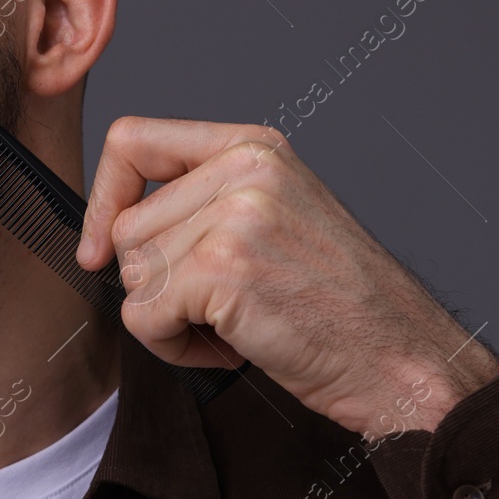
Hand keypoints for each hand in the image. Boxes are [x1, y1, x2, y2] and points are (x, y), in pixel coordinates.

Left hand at [74, 117, 498, 434]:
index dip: (103, 195)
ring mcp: (234, 216)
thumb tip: (105, 229)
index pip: (133, 140)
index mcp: (253, 147)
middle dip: (158, 283)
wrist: (402, 357)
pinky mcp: (223, 270)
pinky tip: (233, 346)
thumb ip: (202, 201)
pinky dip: (174, 347)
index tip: (97, 245)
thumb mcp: (274, 216)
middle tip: (222, 307)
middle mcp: (243, 169)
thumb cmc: (338, 303)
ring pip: (133, 275)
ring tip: (236, 324)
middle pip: (126, 227)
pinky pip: (144, 317)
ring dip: (169, 318)